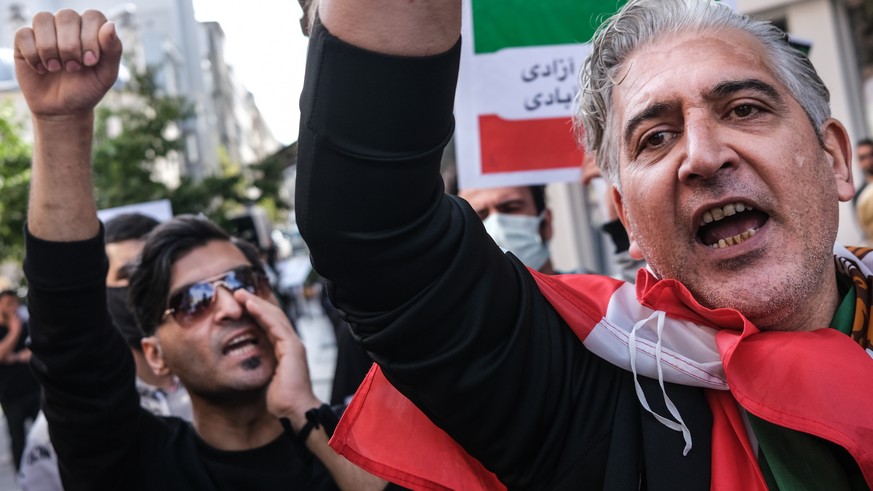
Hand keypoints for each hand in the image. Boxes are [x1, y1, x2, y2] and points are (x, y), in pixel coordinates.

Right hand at [14, 9, 121, 119]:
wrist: (63, 110)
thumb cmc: (87, 90)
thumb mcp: (106, 75)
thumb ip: (113, 50)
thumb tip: (110, 25)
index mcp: (91, 29)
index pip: (93, 16)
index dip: (91, 37)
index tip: (90, 62)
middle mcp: (68, 25)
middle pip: (67, 16)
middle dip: (71, 46)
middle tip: (73, 68)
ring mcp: (46, 31)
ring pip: (43, 19)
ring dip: (50, 48)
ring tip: (56, 68)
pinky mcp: (24, 40)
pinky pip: (24, 34)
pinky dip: (34, 55)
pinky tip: (41, 69)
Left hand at [233, 289, 320, 427]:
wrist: (295, 411)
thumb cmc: (282, 400)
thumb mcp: (267, 377)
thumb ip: (263, 365)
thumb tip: (249, 362)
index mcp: (286, 350)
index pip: (271, 325)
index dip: (256, 313)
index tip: (240, 305)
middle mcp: (292, 343)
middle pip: (273, 316)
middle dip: (255, 303)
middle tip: (238, 293)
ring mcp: (293, 344)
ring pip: (274, 316)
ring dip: (256, 303)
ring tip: (240, 294)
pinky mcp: (292, 348)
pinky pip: (275, 325)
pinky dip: (262, 313)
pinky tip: (250, 305)